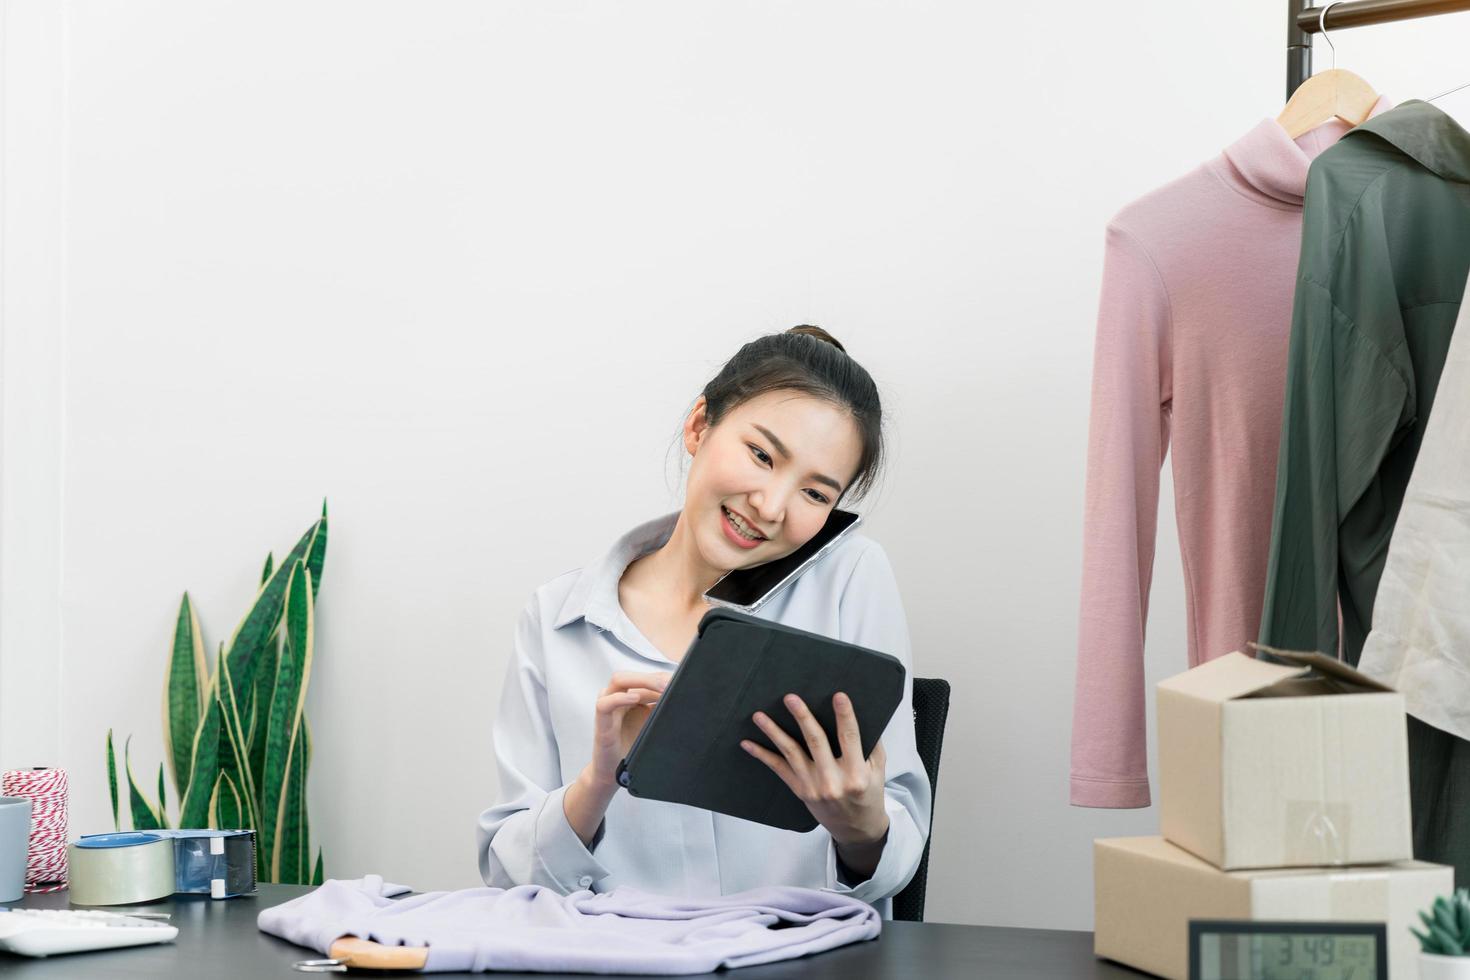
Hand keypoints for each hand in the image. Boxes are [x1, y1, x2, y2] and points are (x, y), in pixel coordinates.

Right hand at [586, 671, 671, 789]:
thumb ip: (663, 710)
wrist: (614, 773)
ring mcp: (608, 708)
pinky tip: (635, 699)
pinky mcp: (601, 722)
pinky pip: (605, 704)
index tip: (682, 682)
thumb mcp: (652, 725)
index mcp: (630, 696)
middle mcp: (617, 697)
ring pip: (618, 680)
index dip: (664, 678)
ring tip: (662, 688)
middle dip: (655, 676)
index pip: (646, 678)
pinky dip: (619, 698)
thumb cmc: (632, 746)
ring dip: (642, 681)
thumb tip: (685, 700)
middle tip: (674, 683)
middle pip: (633, 674)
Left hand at [741, 692, 889, 847]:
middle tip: (790, 698)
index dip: (845, 716)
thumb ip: (872, 744)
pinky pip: (779, 769)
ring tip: (759, 716)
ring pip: (791, 753)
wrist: (856, 830)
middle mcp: (833, 781)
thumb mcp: (878, 771)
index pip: (850, 738)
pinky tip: (748, 743)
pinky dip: (762, 755)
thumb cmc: (868, 796)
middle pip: (816, 742)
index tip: (839, 696)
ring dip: (773, 733)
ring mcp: (813, 787)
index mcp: (856, 774)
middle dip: (802, 717)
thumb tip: (863, 713)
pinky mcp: (800, 790)